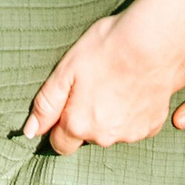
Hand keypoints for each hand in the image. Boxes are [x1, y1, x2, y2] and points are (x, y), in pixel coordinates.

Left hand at [22, 11, 184, 155]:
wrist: (153, 41)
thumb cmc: (107, 47)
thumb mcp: (66, 69)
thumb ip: (46, 104)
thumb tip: (30, 130)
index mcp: (78, 124)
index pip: (60, 144)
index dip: (60, 123)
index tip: (70, 101)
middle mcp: (104, 137)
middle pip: (86, 136)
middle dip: (86, 118)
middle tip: (94, 85)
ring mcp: (131, 133)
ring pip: (111, 131)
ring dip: (110, 116)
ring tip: (115, 83)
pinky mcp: (152, 126)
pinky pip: (135, 125)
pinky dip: (132, 113)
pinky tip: (133, 88)